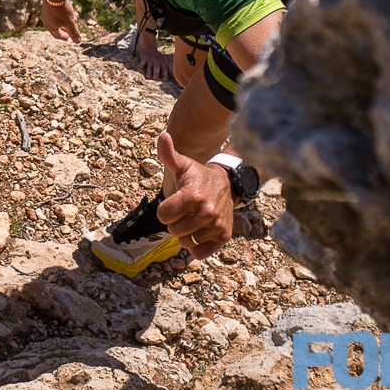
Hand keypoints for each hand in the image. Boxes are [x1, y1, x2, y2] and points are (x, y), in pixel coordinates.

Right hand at [42, 0, 80, 41]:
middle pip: (56, 27)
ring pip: (56, 19)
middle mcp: (45, 21)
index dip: (64, 37)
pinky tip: (68, 11)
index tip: (68, 38)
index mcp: (50, 27)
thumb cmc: (61, 11)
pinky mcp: (47, 6)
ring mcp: (45, 13)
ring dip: (65, 20)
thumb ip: (74, 33)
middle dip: (65, 28)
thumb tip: (78, 42)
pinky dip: (61, 14)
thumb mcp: (70, 23)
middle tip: (70, 29)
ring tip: (73, 18)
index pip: (57, 35)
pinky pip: (54, 13)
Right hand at [134, 26, 170, 81]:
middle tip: (155, 79)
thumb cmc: (158, 57)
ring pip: (149, 66)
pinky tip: (139, 68)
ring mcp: (150, 59)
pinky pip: (142, 62)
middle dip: (156, 73)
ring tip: (148, 77)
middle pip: (157, 67)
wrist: (149, 47)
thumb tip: (174, 76)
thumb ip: (169, 68)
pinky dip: (141, 65)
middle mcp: (157, 61)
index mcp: (162, 62)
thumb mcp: (164, 61)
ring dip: (148, 71)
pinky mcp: (144, 58)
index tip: (164, 80)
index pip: (164, 69)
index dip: (165, 74)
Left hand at [154, 132, 232, 257]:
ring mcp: (216, 225)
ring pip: (185, 243)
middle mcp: (206, 211)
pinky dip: (197, 246)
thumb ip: (168, 154)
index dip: (164, 210)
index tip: (173, 203)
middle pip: (173, 231)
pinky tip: (200, 232)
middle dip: (175, 223)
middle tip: (184, 212)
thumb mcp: (183, 165)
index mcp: (192, 195)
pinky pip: (199, 253)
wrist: (227, 184)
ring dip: (185, 235)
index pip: (163, 216)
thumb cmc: (198, 176)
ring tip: (192, 221)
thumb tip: (162, 136)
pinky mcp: (224, 237)